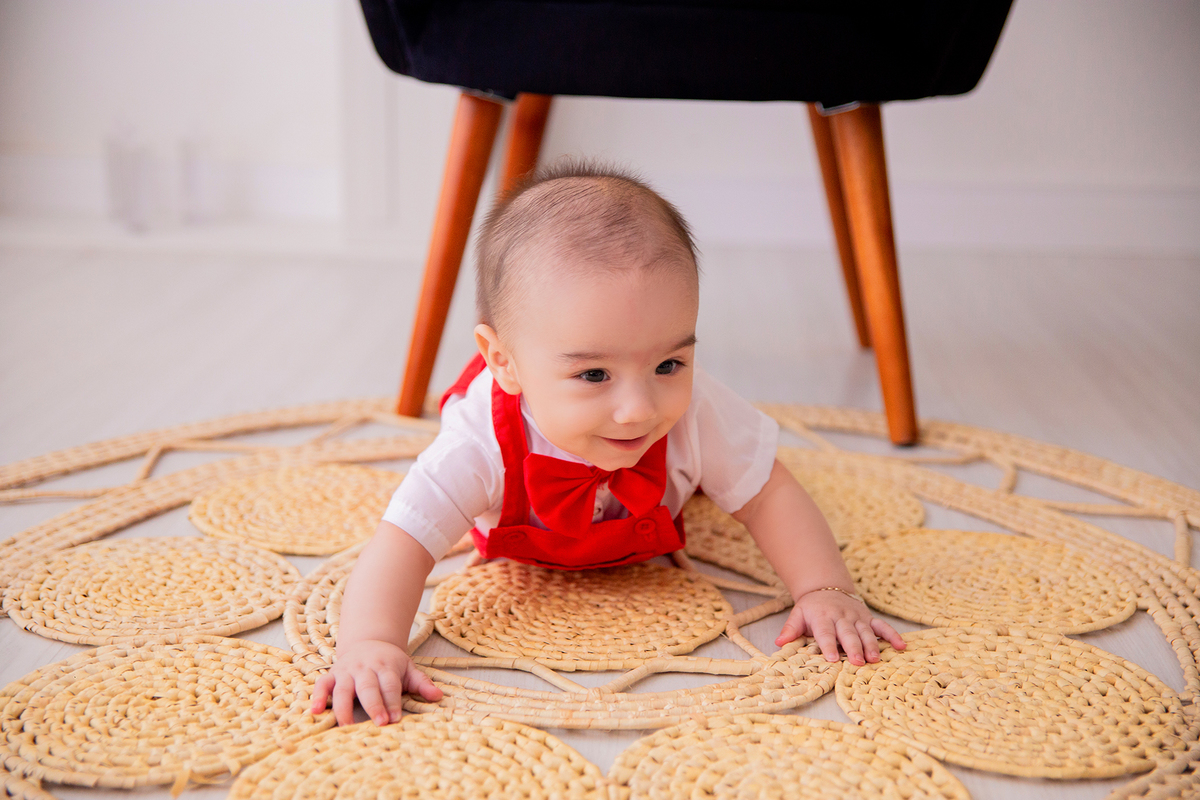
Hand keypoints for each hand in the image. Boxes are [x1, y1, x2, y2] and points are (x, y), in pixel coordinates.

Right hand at [310, 639, 443, 726]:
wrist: (368, 641)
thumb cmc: (390, 662)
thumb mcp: (408, 668)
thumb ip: (422, 683)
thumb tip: (438, 696)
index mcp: (385, 666)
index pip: (389, 685)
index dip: (392, 702)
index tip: (396, 719)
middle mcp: (364, 668)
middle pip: (368, 687)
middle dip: (374, 705)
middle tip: (380, 723)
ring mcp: (346, 671)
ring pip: (343, 689)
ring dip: (344, 707)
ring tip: (347, 726)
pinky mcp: (332, 674)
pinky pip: (322, 684)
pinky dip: (317, 696)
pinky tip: (315, 712)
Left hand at [774, 589, 905, 665]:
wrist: (825, 587)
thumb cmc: (811, 608)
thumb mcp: (797, 615)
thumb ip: (790, 629)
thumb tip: (778, 643)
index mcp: (823, 617)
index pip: (826, 633)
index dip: (829, 645)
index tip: (833, 658)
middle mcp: (841, 617)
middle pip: (848, 634)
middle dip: (854, 648)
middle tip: (859, 662)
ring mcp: (857, 617)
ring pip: (866, 631)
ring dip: (872, 645)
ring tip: (876, 659)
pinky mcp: (868, 618)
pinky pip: (882, 626)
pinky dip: (892, 635)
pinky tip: (901, 646)